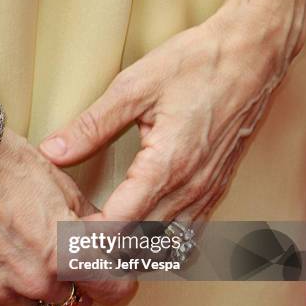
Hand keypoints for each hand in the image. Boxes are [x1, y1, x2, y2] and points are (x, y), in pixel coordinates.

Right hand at [0, 130, 135, 305]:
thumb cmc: (7, 167)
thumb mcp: (64, 187)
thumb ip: (91, 225)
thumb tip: (108, 242)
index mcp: (66, 254)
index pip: (111, 292)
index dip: (114, 281)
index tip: (106, 275)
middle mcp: (34, 282)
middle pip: (68, 301)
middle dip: (66, 281)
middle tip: (52, 253)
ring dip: (33, 292)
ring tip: (20, 255)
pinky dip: (3, 296)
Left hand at [38, 0, 305, 223]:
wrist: (252, 55)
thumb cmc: (196, 65)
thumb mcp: (133, 88)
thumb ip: (90, 126)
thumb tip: (52, 151)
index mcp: (166, 165)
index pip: (120, 223)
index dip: (88, 236)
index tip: (65, 234)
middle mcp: (190, 187)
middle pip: (141, 242)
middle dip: (105, 248)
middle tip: (76, 242)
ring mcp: (207, 192)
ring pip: (166, 244)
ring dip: (133, 249)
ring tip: (103, 244)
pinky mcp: (216, 189)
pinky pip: (189, 233)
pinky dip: (161, 243)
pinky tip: (142, 235)